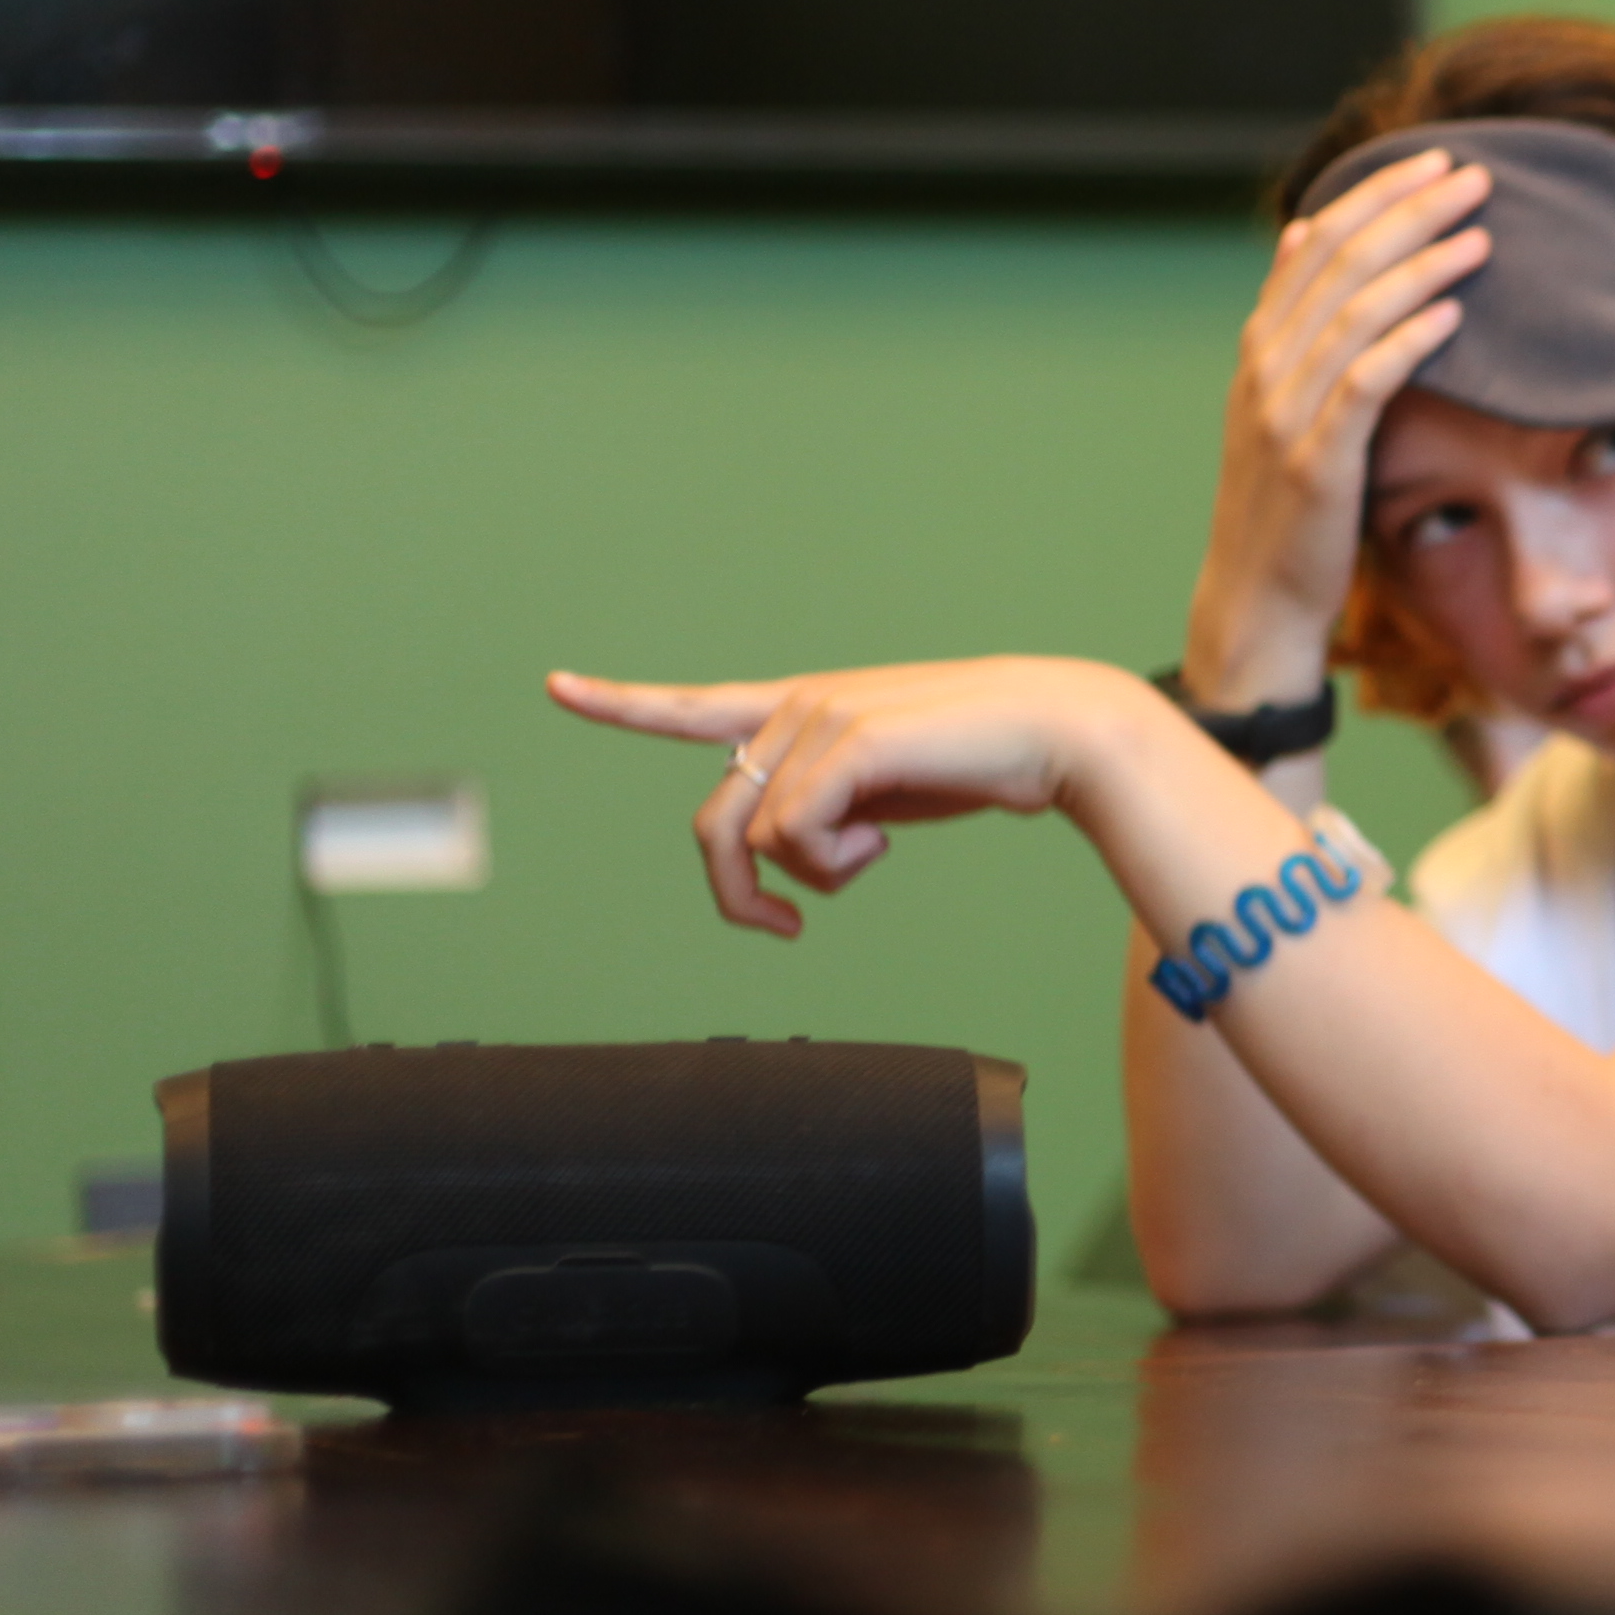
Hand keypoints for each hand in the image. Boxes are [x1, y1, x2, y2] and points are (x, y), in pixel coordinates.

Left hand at [548, 657, 1165, 938]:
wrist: (1057, 731)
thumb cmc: (982, 762)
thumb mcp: (884, 794)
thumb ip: (824, 811)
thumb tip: (782, 856)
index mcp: (802, 710)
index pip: (696, 706)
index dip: (622, 704)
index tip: (557, 685)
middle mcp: (797, 705)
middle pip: (716, 824)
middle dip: (740, 894)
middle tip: (787, 929)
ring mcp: (819, 717)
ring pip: (755, 838)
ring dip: (813, 876)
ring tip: (873, 856)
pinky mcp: (848, 740)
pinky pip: (796, 834)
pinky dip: (835, 861)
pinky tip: (885, 841)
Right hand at [1187, 150, 1492, 706]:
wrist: (1258, 598)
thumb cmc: (1292, 502)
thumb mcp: (1286, 401)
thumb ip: (1299, 324)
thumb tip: (1310, 233)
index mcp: (1262, 345)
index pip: (1318, 242)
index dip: (1374, 193)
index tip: (1433, 160)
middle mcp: (1265, 367)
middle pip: (1339, 262)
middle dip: (1407, 210)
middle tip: (1471, 174)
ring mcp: (1285, 413)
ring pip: (1353, 313)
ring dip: (1419, 265)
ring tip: (1479, 232)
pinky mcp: (1315, 462)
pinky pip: (1363, 386)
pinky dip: (1406, 342)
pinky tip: (1453, 315)